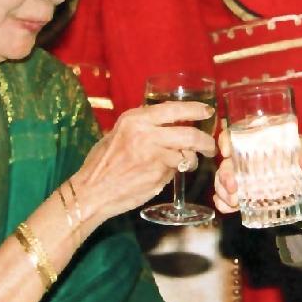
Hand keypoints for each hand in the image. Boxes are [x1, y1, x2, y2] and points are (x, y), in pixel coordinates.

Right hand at [72, 101, 216, 224]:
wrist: (91, 192)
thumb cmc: (102, 166)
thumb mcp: (117, 135)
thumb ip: (141, 128)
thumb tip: (166, 125)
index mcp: (135, 119)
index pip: (174, 109)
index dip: (195, 109)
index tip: (207, 111)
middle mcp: (145, 132)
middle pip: (189, 132)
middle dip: (205, 140)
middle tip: (210, 145)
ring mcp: (153, 154)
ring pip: (187, 153)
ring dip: (193, 159)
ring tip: (191, 162)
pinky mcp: (157, 173)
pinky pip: (176, 168)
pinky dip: (178, 171)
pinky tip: (170, 174)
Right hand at [213, 133, 301, 219]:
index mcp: (265, 141)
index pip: (239, 134)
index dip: (228, 139)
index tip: (227, 150)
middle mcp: (252, 160)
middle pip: (228, 162)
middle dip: (225, 173)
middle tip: (233, 186)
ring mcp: (250, 180)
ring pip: (225, 181)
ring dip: (222, 190)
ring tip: (233, 201)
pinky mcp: (253, 199)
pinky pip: (230, 201)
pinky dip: (224, 204)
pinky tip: (228, 208)